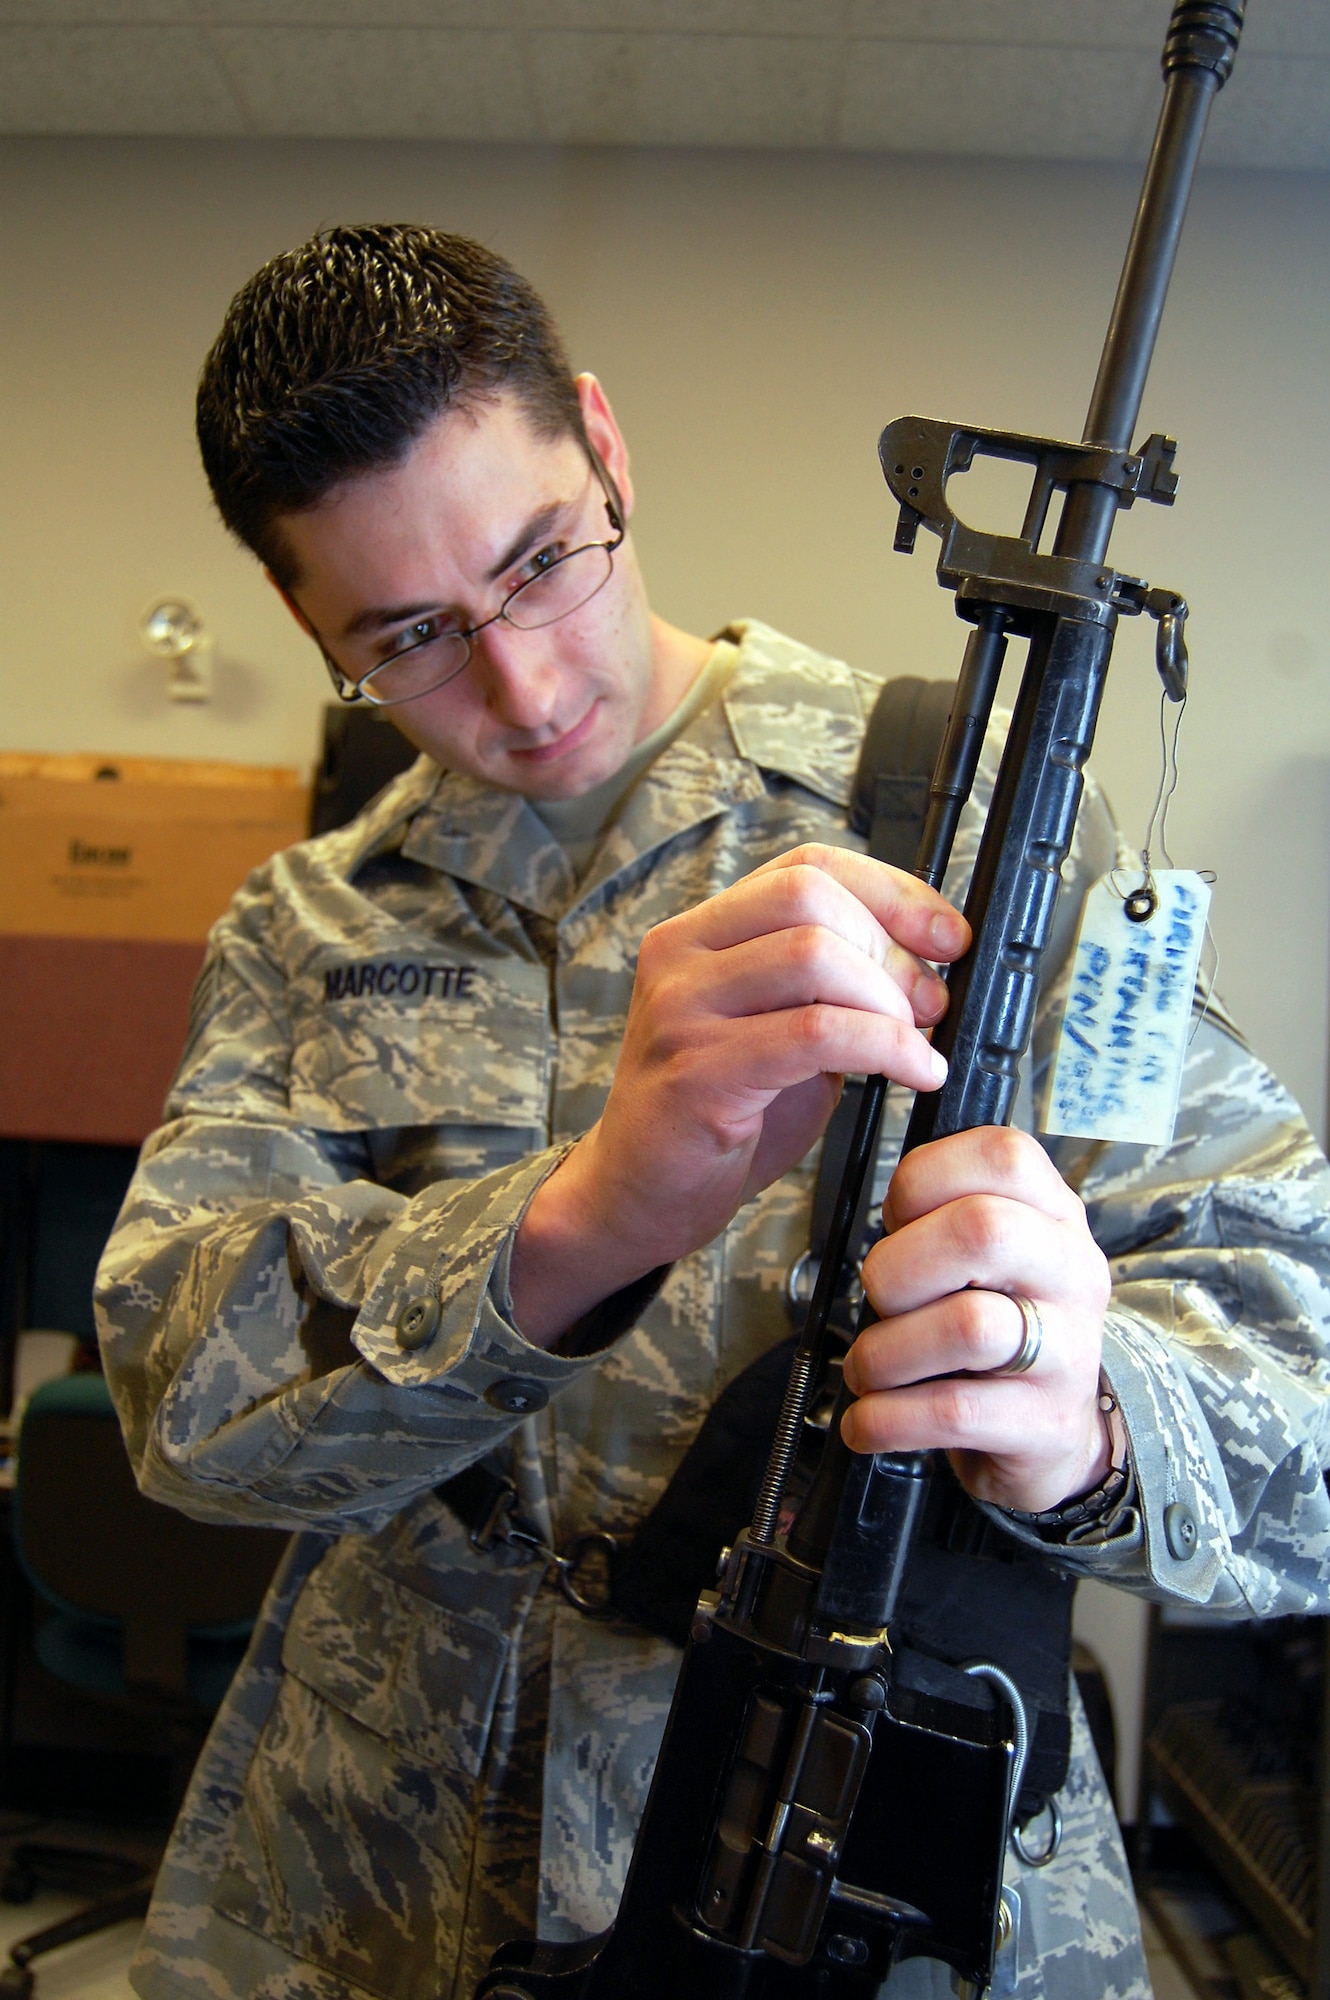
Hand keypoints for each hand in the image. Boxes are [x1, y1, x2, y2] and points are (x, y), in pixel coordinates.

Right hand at [512, 844, 968, 1343]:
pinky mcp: (698, 1071)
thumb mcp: (776, 1028)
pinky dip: (886, 1048)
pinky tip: (913, 1072)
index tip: (946, 935)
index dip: (890, 891)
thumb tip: (927, 961)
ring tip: (917, 1042)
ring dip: (888, 999)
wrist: (638, 1192)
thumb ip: (830, 987)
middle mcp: (681, 954)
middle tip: (930, 1001)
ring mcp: (682, 1009)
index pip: (805, 866)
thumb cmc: (715, 1112)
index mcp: (701, 932)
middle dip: (891, 946)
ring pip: (813, 956)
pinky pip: (815, 1034)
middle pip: (809, 898)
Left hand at [841, 1127, 1112, 1513]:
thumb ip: (943, 1221)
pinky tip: (869, 1423)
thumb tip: (882, 1231)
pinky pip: (953, 1411)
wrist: (1054, 1434)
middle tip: (879, 1300)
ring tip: (868, 1369)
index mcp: (1055, 1214)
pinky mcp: (1048, 1422)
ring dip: (885, 1352)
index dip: (922, 1180)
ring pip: (968, 1326)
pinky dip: (888, 1417)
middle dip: (898, 1266)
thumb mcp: (989, 1258)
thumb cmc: (998, 1326)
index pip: (1002, 1155)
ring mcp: (1070, 1349)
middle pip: (982, 1230)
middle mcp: (1073, 1272)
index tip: (895, 1222)